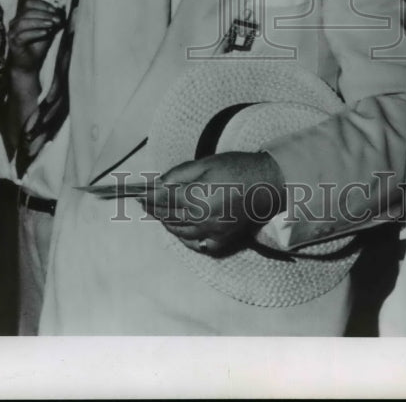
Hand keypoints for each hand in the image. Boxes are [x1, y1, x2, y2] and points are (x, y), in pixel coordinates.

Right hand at [7, 0, 64, 76]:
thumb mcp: (48, 30)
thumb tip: (62, 10)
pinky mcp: (13, 43)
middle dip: (44, 14)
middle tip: (57, 19)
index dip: (43, 5)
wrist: (30, 64)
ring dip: (39, 22)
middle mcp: (15, 22)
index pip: (30, 4)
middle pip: (27, 12)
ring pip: (23, 22)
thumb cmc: (38, 46)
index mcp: (22, 16)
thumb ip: (53, 20)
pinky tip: (45, 33)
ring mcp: (12, 33)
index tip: (55, 10)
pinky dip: (35, 32)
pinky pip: (22, 35)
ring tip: (51, 25)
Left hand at [142, 152, 285, 254]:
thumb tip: (158, 183)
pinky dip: (185, 238)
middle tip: (144, 203)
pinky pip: (197, 244)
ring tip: (158, 214)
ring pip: (180, 231)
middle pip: (169, 217)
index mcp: (197, 197)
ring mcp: (212, 231)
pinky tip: (180, 230)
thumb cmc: (236, 167)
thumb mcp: (205, 163)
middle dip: (154, 210)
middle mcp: (202, 218)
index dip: (148, 198)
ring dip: (166, 223)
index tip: (138, 195)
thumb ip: (179, 174)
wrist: (267, 182)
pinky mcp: (222, 238)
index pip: (163, 200)